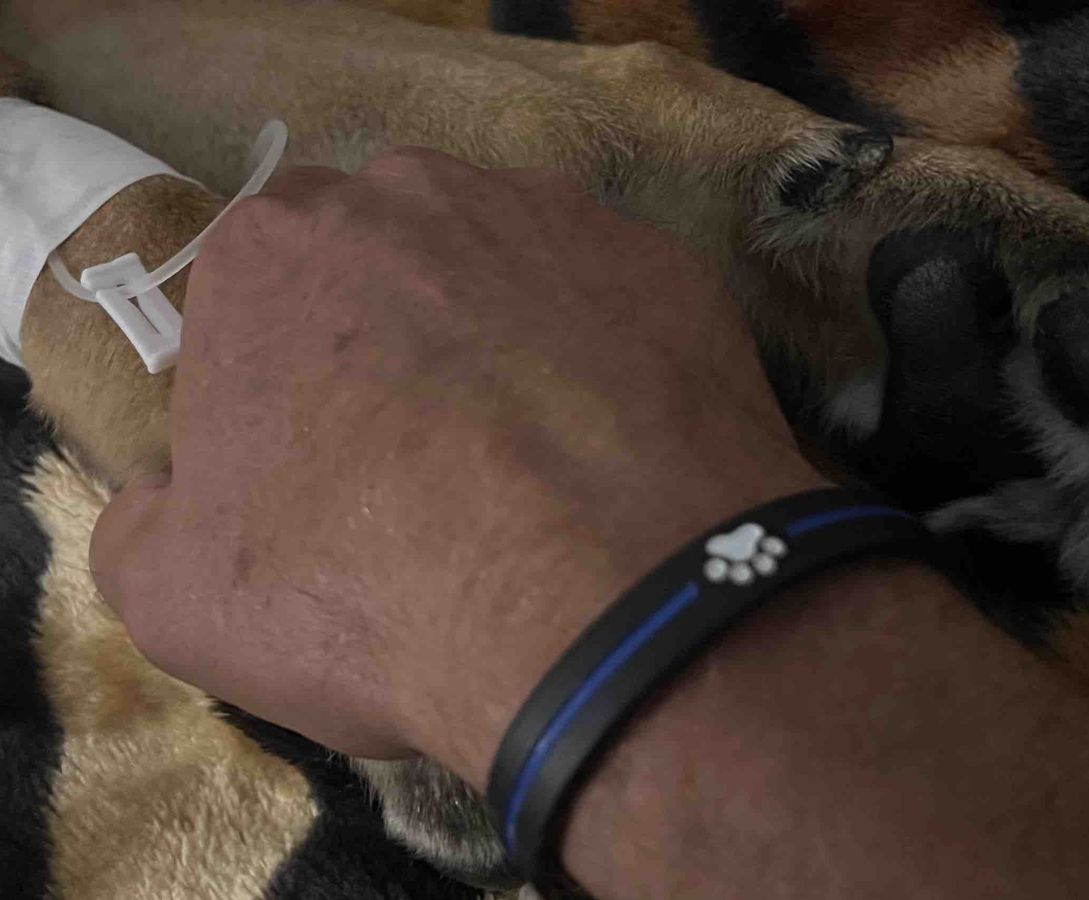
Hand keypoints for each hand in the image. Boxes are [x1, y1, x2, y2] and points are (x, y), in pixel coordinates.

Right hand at [89, 148, 823, 783]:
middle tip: (427, 459)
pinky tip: (613, 443)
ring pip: (501, 271)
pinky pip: (609, 303)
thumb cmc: (370, 593)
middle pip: (383, 268)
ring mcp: (551, 216)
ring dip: (499, 339)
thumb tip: (170, 492)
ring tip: (532, 455)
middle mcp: (410, 195)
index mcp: (271, 250)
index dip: (285, 384)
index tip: (323, 462)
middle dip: (391, 345)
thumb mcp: (180, 598)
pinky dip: (601, 359)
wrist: (602, 612)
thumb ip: (144, 520)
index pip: (261, 297)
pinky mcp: (662, 261)